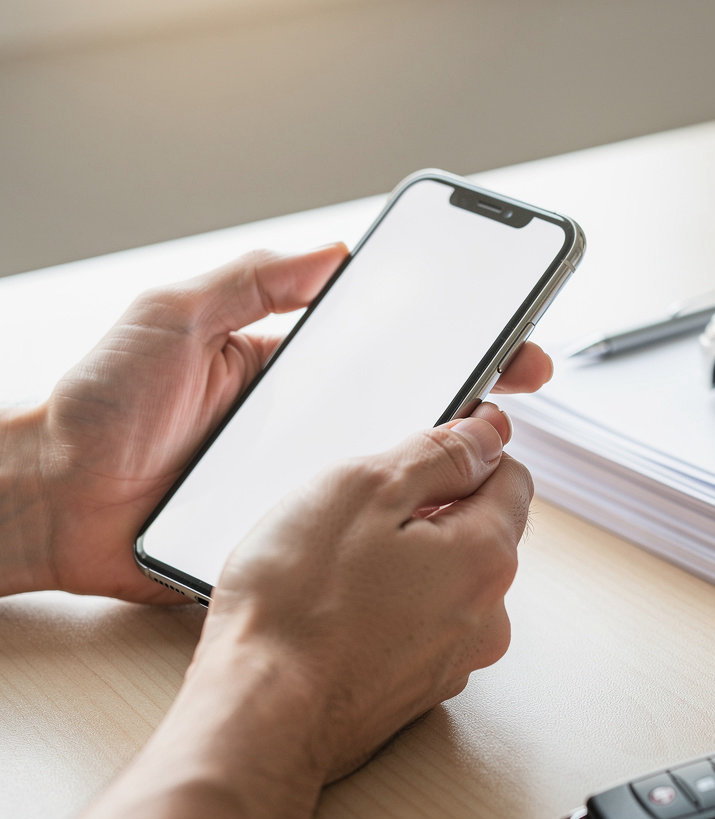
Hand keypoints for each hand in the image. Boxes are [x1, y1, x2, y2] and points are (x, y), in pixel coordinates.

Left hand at [27, 247, 551, 602]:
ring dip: (440, 464)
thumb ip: (250, 279)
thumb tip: (332, 251)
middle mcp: (302, 426)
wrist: (52, 501)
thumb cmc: (100, 407)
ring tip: (491, 451)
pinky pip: (348, 529)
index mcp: (285, 370)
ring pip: (383, 472)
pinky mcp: (282, 531)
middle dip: (468, 394)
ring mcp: (296, 480)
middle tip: (522, 385)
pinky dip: (392, 526)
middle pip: (400, 408)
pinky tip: (431, 520)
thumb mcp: (173, 316)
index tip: (497, 329)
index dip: (443, 338)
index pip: (384, 348)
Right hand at [183, 408, 531, 787]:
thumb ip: (438, 455)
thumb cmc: (299, 606)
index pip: (511, 477)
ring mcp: (455, 658)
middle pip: (477, 530)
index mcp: (486, 557)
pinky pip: (417, 623)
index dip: (469, 450)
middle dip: (429, 508)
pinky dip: (389, 606)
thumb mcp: (364, 490)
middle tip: (359, 510)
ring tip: (337, 565)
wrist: (259, 719)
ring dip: (405, 559)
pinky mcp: (418, 688)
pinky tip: (335, 609)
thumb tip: (486, 434)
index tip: (428, 446)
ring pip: (444, 579)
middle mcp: (488, 614)